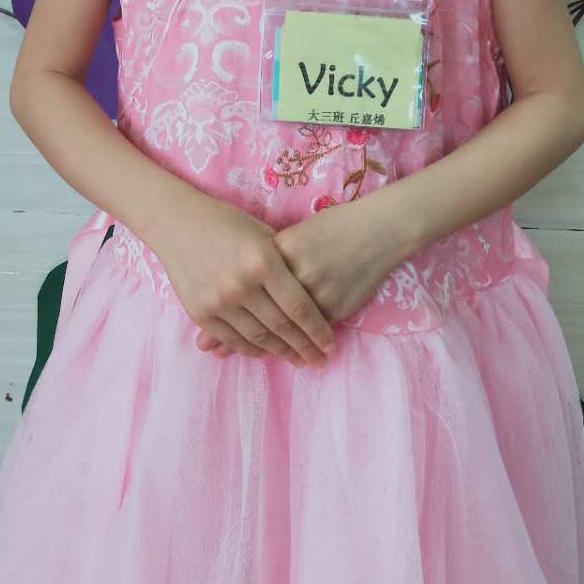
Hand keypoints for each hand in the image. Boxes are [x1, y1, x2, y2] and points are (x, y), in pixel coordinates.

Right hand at [150, 192, 337, 367]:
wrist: (175, 221)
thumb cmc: (225, 220)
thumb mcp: (262, 233)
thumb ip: (284, 262)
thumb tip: (310, 292)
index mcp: (263, 261)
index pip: (299, 307)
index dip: (318, 331)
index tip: (330, 345)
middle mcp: (241, 285)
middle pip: (282, 327)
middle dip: (305, 348)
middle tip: (320, 361)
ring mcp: (218, 301)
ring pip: (258, 338)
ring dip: (281, 353)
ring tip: (299, 361)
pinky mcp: (200, 313)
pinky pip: (232, 339)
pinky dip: (252, 349)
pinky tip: (267, 353)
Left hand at [196, 198, 401, 360]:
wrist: (376, 229)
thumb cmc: (331, 228)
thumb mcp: (292, 236)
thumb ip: (266, 258)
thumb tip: (237, 290)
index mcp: (274, 252)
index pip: (242, 290)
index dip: (223, 317)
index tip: (207, 340)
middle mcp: (290, 274)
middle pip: (258, 315)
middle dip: (234, 339)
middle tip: (216, 354)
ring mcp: (313, 293)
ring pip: (283, 329)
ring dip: (269, 348)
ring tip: (238, 355)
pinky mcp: (334, 307)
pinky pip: (307, 332)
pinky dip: (297, 343)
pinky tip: (288, 351)